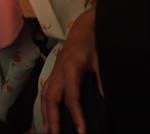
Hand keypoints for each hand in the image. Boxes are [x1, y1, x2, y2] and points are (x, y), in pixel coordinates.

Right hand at [42, 6, 100, 133]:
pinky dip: (45, 107)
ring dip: (46, 115)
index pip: (72, 97)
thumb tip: (104, 98)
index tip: (81, 132)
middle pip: (52, 99)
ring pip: (46, 96)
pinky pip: (46, 92)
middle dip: (52, 119)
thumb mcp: (101, 58)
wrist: (84, 26)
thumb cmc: (93, 41)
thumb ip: (102, 78)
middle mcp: (59, 71)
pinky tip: (47, 119)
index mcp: (71, 68)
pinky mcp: (54, 73)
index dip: (76, 116)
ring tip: (48, 132)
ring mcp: (55, 72)